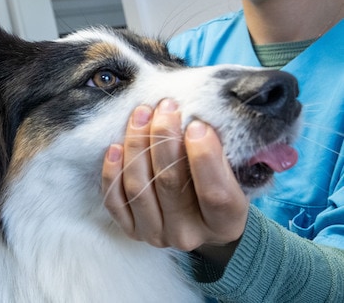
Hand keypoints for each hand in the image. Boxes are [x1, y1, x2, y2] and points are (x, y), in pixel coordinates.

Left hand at [101, 99, 248, 258]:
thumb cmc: (217, 187)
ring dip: (136, 146)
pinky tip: (115, 147)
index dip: (204, 158)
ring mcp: (157, 235)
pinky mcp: (132, 231)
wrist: (199, 221)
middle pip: (169, 184)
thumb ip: (217, 154)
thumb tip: (193, 123)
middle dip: (164, 138)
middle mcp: (188, 234)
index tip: (196, 126)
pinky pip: (115, 201)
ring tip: (140, 115)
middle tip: (164, 107)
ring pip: (138, 188)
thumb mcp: (231, 173)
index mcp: (224, 223)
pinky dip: (112, 173)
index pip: (214, 194)